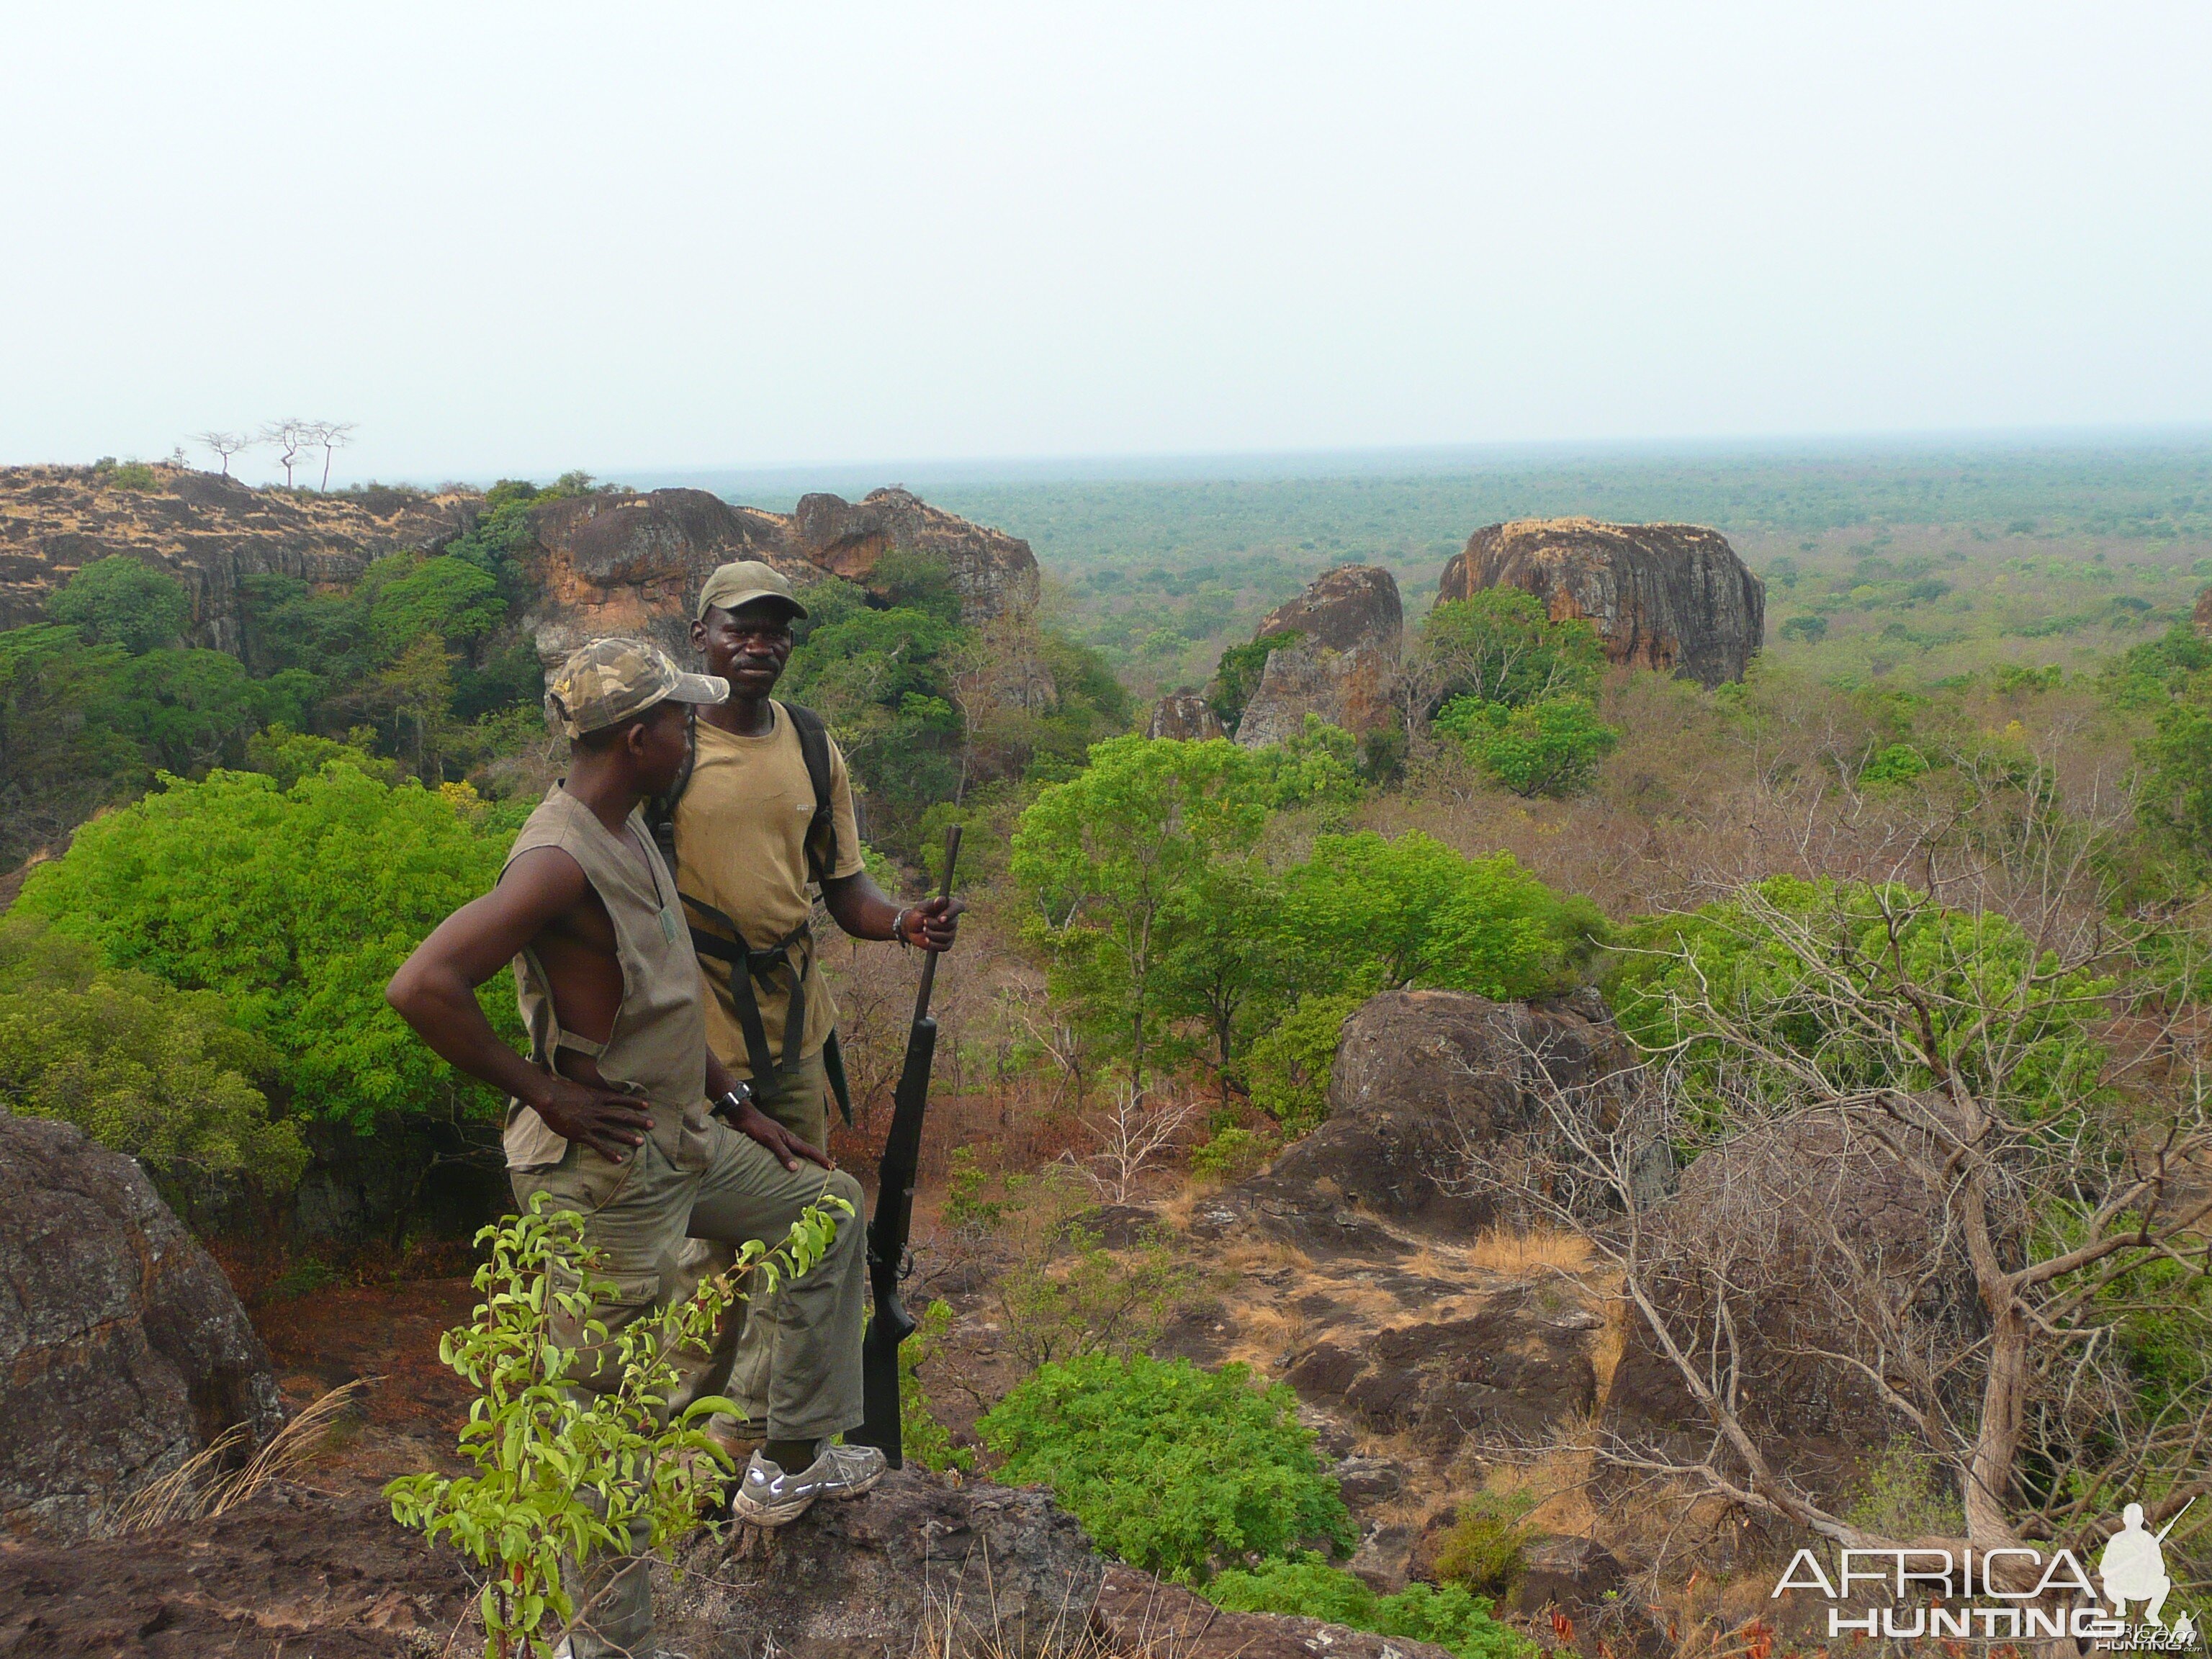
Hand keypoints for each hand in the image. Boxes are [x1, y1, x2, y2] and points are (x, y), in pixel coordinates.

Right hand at [532, 1073, 654, 1162]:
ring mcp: (591, 1122)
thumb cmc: (559, 1090)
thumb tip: (589, 1088)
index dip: (634, 1102)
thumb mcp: (578, 1086)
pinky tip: (618, 1159)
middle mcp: (598, 1109)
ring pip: (614, 1130)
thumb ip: (587, 1091)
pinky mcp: (582, 1134)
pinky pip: (599, 1145)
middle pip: (622, 1115)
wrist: (548, 1097)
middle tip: (652, 1124)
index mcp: (597, 1097)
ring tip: (641, 1142)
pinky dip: (609, 1152)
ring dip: (629, 1137)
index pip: (621, 1099)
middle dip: (638, 1120)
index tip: (646, 1105)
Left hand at [732, 1101, 832, 1172]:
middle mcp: (788, 1139)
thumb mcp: (770, 1140)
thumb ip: (782, 1153)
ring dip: (808, 1158)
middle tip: (829, 1168)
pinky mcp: (773, 1140)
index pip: (810, 1151)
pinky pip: (789, 1151)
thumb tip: (796, 1168)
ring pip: (798, 1150)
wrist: (744, 1115)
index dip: (821, 1160)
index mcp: (790, 1139)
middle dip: (819, 1159)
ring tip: (814, 1167)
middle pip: (807, 1150)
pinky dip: (795, 1157)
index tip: (832, 1168)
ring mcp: (781, 1139)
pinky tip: (791, 1161)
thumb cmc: (757, 1127)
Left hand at [905, 894, 965, 951]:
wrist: (910, 928)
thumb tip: (941, 899)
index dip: (951, 913)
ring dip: (933, 934)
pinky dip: (933, 944)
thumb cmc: (916, 914)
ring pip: (948, 936)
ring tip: (924, 930)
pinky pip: (945, 946)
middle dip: (935, 925)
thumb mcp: (922, 907)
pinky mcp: (947, 943)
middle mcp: (953, 918)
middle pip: (951, 924)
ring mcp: (951, 931)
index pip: (959, 907)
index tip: (940, 919)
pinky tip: (926, 939)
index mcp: (949, 906)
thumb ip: (932, 904)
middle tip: (924, 922)